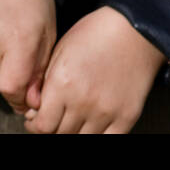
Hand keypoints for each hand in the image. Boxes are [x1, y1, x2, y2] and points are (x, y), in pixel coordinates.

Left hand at [24, 6, 165, 133]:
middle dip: (53, 127)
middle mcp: (82, 102)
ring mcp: (106, 112)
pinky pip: (108, 141)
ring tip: (75, 119)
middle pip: (59, 134)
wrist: (134, 29)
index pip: (41, 126)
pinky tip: (93, 125)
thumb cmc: (96, 33)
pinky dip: (97, 135)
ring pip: (81, 140)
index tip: (37, 120)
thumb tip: (35, 109)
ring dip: (74, 132)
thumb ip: (46, 82)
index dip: (35, 125)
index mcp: (62, 84)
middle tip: (55, 117)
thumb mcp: (60, 51)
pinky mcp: (126, 116)